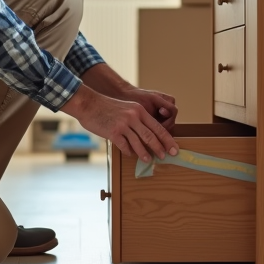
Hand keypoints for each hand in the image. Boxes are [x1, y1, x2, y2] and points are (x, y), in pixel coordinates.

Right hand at [61, 85, 178, 163]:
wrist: (89, 104)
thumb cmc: (107, 107)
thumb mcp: (126, 109)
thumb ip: (137, 120)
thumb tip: (146, 137)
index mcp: (139, 111)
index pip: (158, 127)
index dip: (167, 139)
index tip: (174, 148)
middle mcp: (134, 116)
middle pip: (151, 136)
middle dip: (160, 148)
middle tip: (166, 157)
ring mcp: (123, 124)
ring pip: (139, 143)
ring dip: (145, 153)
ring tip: (149, 160)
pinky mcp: (113, 132)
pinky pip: (124, 146)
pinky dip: (129, 152)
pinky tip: (130, 155)